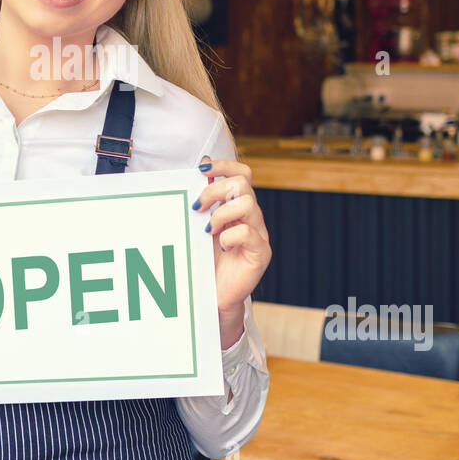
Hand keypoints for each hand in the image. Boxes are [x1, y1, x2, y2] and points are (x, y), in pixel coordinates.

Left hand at [193, 155, 270, 313]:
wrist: (214, 294)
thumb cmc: (207, 259)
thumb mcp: (201, 225)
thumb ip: (204, 199)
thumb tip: (203, 166)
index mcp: (238, 206)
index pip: (242, 173)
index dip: (224, 165)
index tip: (202, 169)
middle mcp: (252, 217)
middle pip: (243, 183)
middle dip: (215, 190)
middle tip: (197, 207)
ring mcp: (259, 234)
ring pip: (248, 204)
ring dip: (221, 214)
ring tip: (208, 230)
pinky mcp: (260, 253)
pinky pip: (248, 233)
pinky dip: (228, 237)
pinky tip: (221, 247)